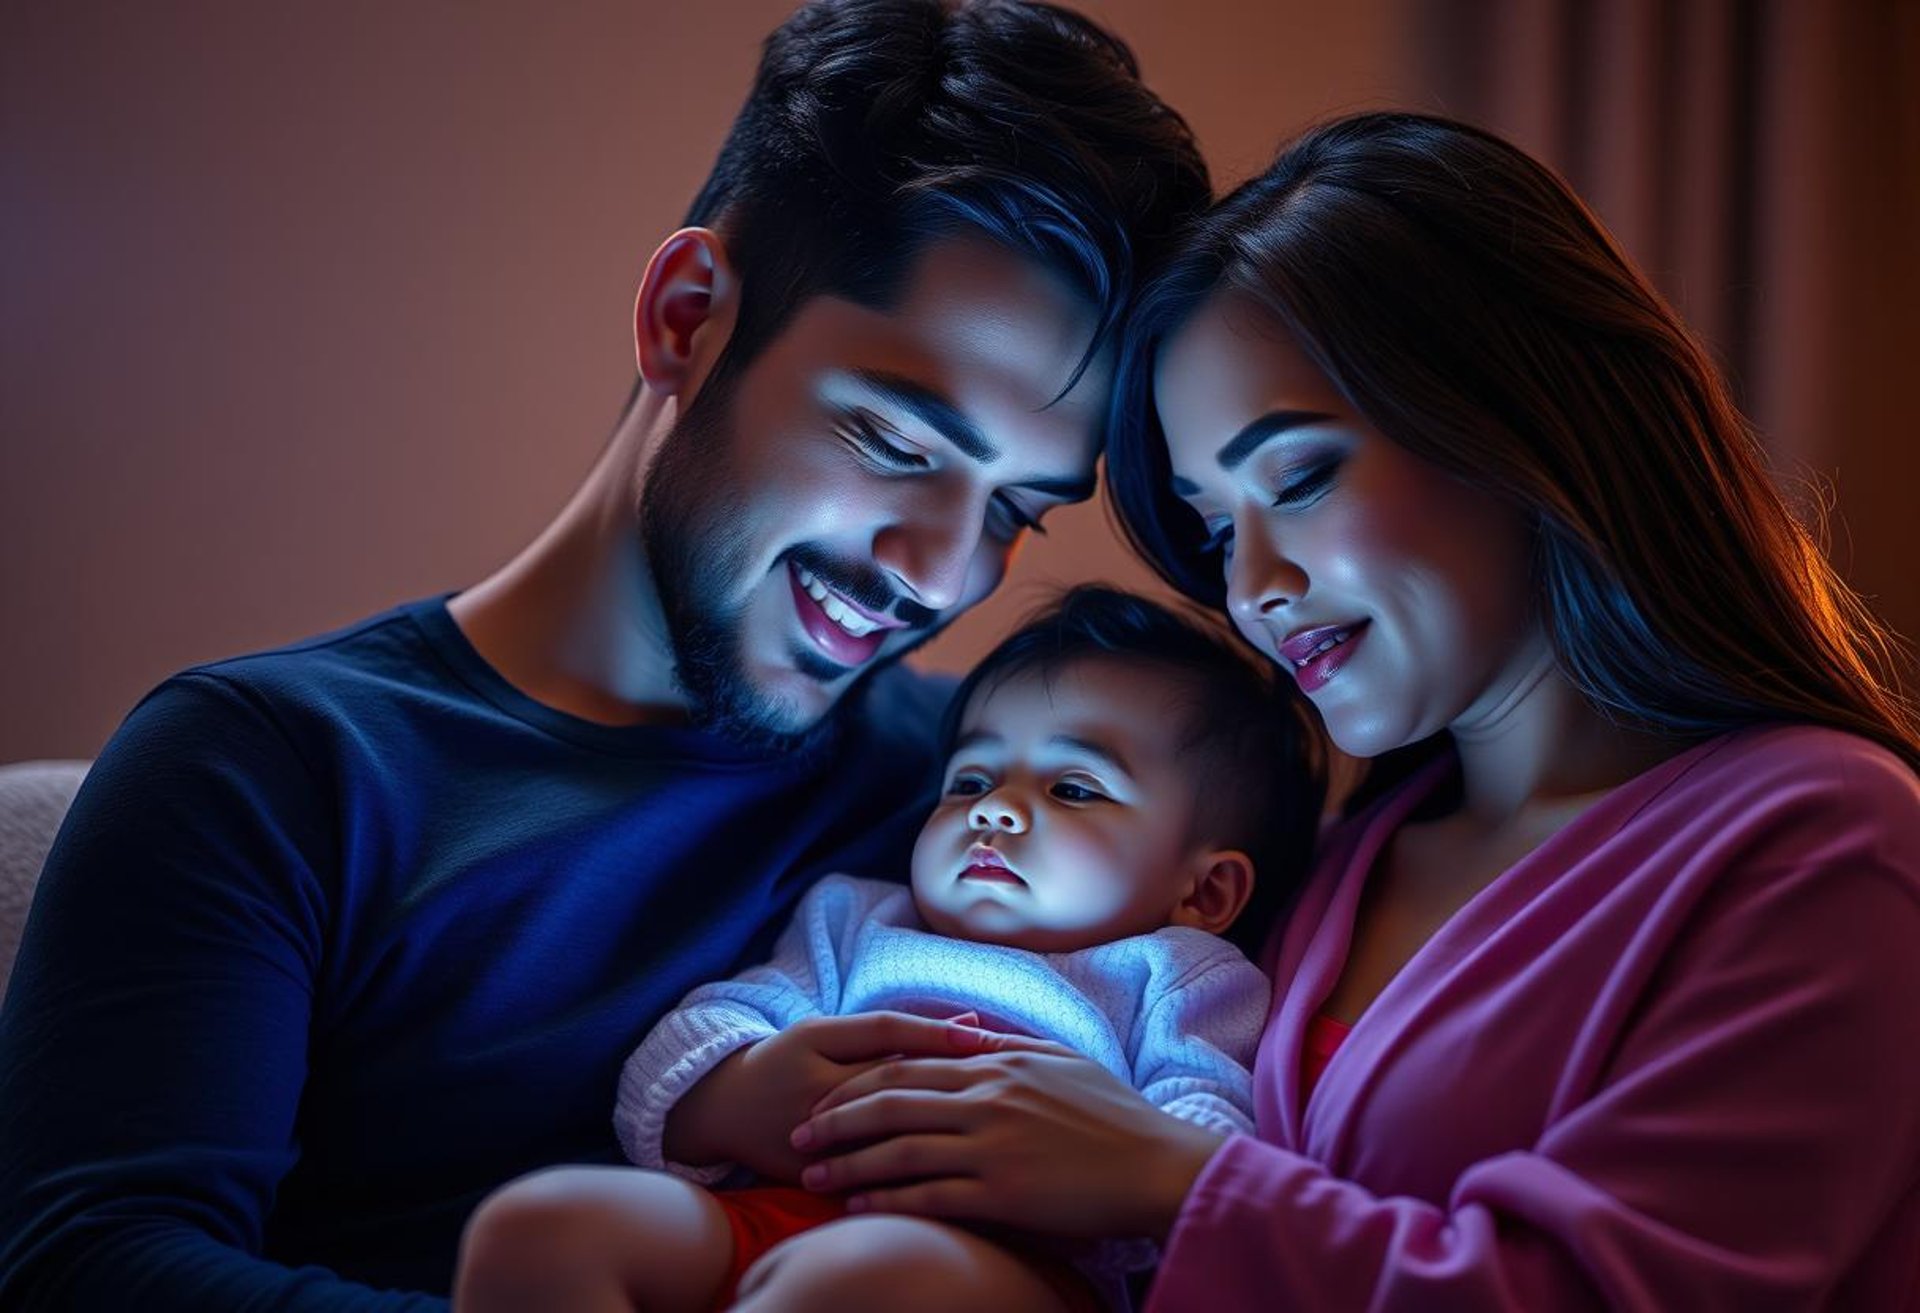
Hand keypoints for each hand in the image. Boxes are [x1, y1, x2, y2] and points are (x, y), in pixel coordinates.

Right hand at [662, 1012, 1053, 1183]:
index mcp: (821, 1056)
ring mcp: (817, 1147)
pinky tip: (960, 1178)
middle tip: (1004, 1087)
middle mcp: (819, 1101)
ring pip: (889, 1145)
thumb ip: (895, 1030)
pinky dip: (920, 1180)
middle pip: (896, 1095)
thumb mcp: (829, 1032)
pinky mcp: (815, 1182)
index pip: (891, 1043)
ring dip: (941, 1140)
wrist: (725, 1112)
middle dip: (950, 1088)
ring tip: (988, 1136)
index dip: (940, 1038)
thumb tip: (971, 1023)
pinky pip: (876, 1184)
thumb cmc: (787, 1060)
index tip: (989, 1035)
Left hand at [789, 1046, 1228, 1241]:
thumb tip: (967, 1027)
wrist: (1158, 1165)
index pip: (908, 1062)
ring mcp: (992, 1145)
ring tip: (811, 1176)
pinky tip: (856, 1208)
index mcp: (998, 1064)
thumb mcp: (1064, 1060)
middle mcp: (987, 1098)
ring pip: (898, 1149)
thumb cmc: (1116, 1115)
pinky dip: (885, 1201)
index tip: (826, 1093)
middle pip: (889, 1101)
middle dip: (836, 1117)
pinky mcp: (1002, 1192)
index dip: (859, 1079)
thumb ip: (1009, 1043)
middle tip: (798, 1132)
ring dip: (847, 1164)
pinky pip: (928, 1196)